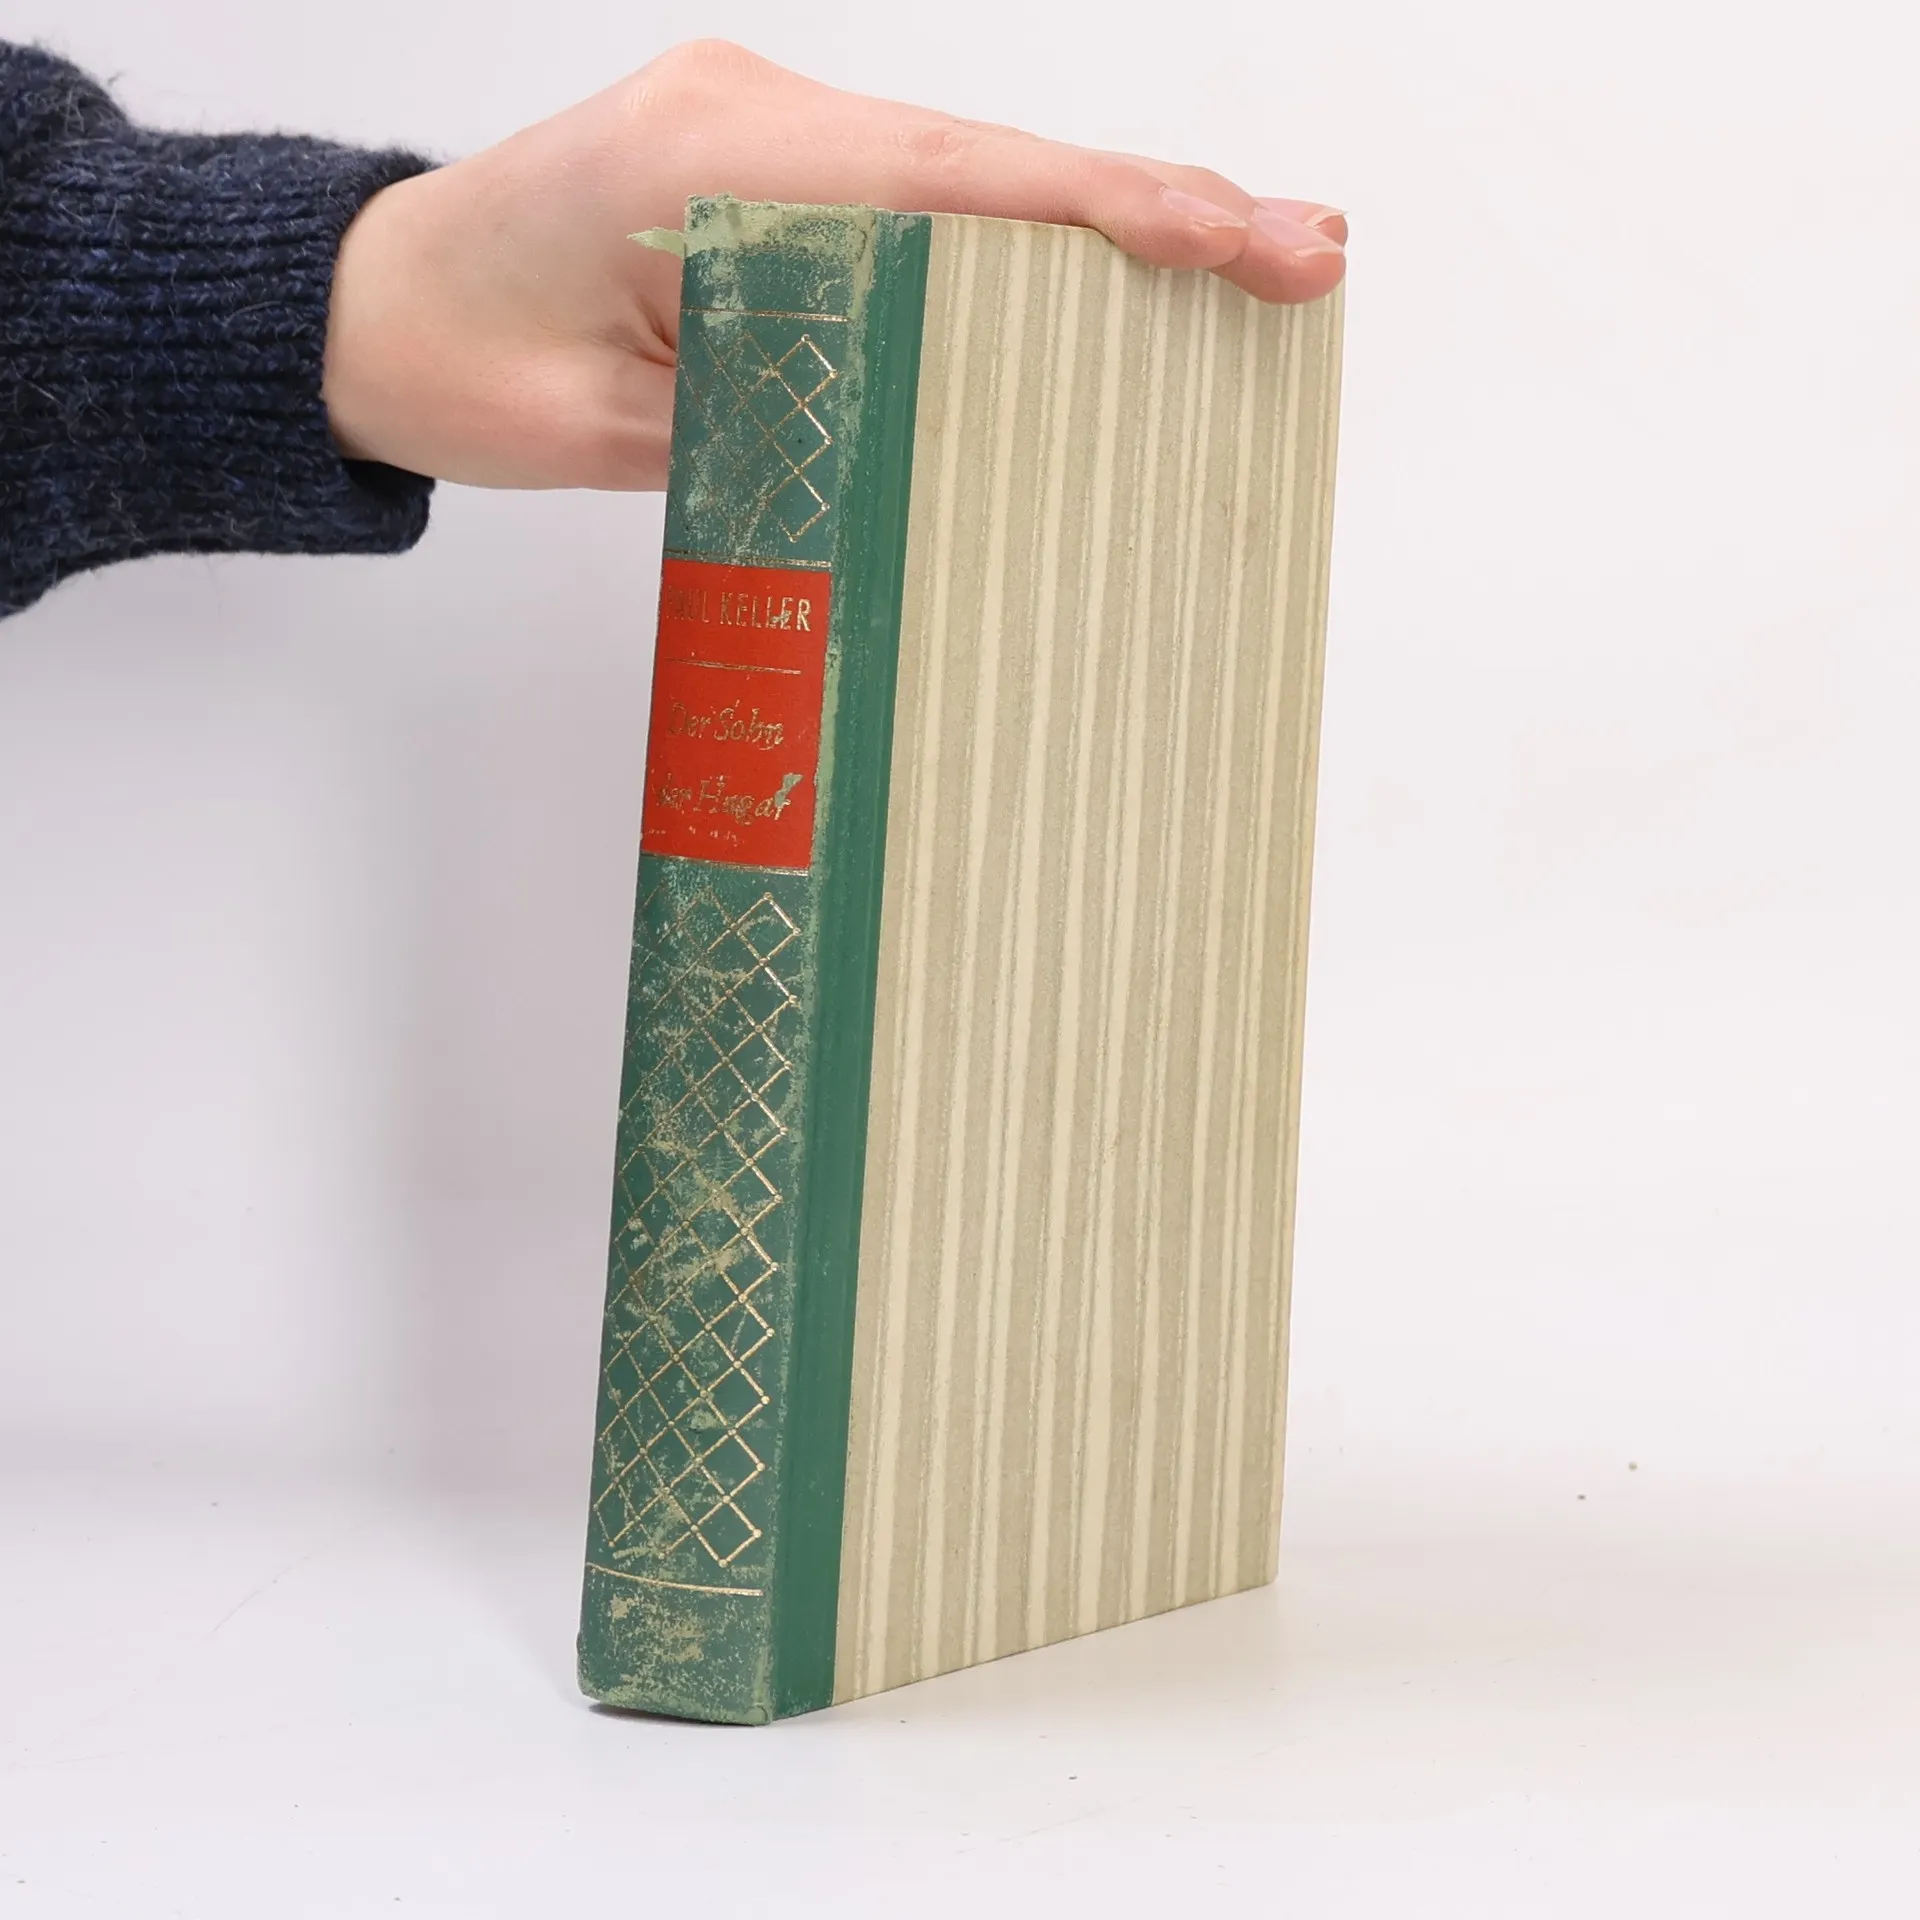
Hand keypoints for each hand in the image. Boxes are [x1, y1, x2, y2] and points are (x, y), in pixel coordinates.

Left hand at [322, 39, 1346, 490]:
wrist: (378, 314)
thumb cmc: (466, 363)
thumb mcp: (621, 428)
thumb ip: (778, 409)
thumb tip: (930, 423)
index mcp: (719, 161)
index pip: (956, 184)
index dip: (1110, 215)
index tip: (1235, 240)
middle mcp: (758, 117)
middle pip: (997, 164)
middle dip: (1157, 209)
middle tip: (1302, 252)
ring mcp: (767, 132)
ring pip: (974, 177)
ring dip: (1111, 222)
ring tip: (1250, 262)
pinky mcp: (771, 173)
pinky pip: (921, 202)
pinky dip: (1026, 240)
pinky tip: (1111, 275)